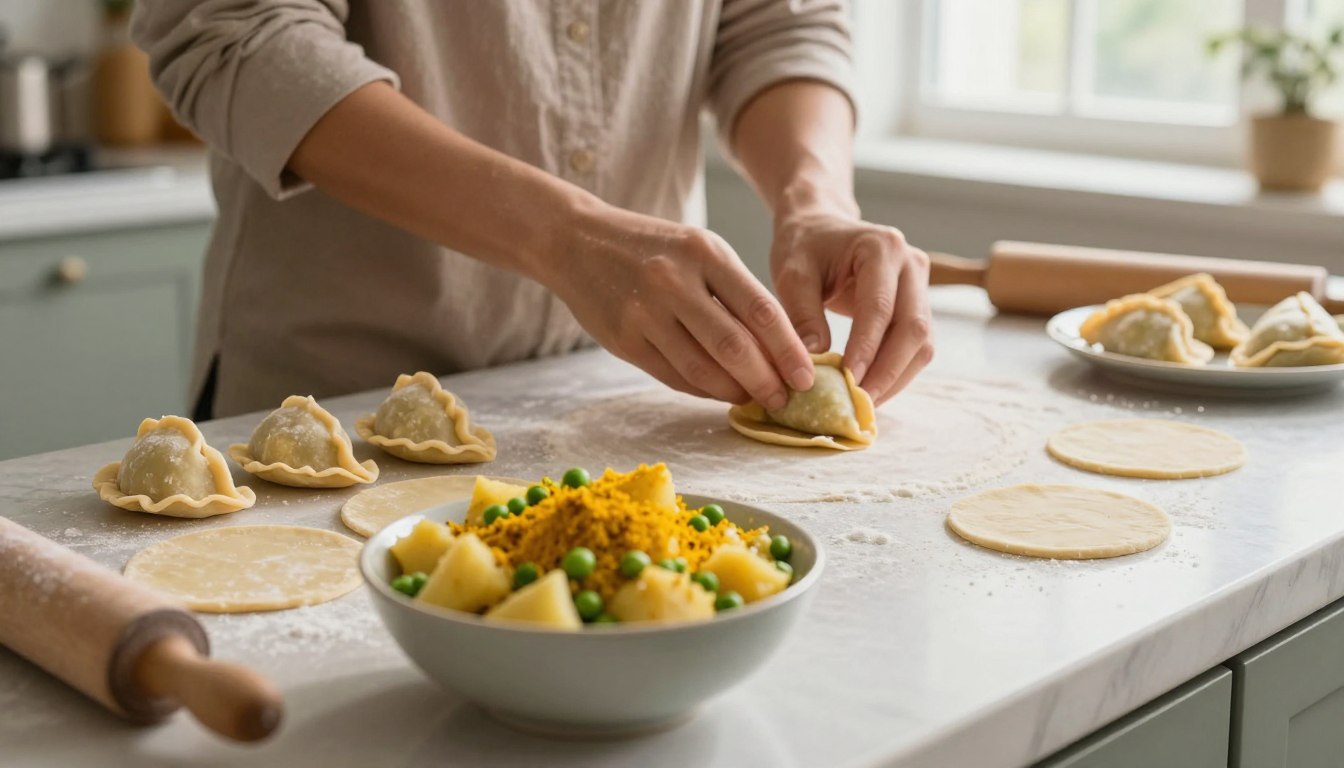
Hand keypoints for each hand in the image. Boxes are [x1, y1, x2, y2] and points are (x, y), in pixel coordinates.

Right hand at [545, 201, 815, 407]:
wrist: (577, 241)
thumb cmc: (652, 248)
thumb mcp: (698, 249)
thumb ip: (734, 293)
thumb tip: (777, 350)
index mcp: (705, 252)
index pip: (760, 310)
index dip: (789, 351)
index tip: (808, 376)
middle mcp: (674, 282)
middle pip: (734, 346)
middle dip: (766, 380)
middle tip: (785, 399)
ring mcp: (645, 313)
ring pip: (702, 370)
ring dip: (735, 392)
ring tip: (755, 399)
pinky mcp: (624, 339)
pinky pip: (673, 376)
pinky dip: (703, 390)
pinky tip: (720, 393)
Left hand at [770, 209, 932, 404]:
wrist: (819, 227)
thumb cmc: (804, 247)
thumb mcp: (793, 274)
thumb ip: (802, 315)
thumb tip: (815, 364)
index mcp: (882, 247)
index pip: (880, 307)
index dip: (867, 349)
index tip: (847, 380)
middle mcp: (912, 264)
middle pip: (913, 328)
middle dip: (887, 371)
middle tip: (858, 402)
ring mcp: (921, 285)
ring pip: (922, 343)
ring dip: (896, 378)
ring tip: (864, 403)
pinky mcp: (918, 305)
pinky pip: (916, 347)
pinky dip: (897, 372)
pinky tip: (872, 389)